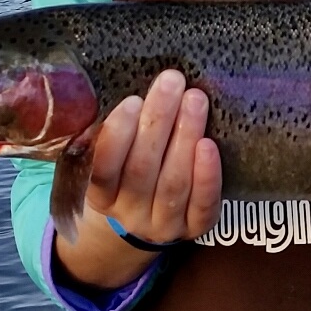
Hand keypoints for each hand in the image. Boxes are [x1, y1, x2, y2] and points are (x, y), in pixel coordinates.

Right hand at [54, 70, 222, 289]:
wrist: (149, 217)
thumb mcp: (114, 158)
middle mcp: (130, 214)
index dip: (117, 136)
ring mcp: (163, 225)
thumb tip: (139, 87)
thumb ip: (118, 133)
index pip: (104, 169)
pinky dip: (207, 175)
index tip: (132, 101)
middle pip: (142, 169)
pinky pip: (202, 205)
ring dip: (185, 136)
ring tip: (195, 100)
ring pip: (173, 183)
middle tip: (172, 82)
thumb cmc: (130, 171)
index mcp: (101, 197)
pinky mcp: (195, 228)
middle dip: (158, 121)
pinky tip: (209, 145)